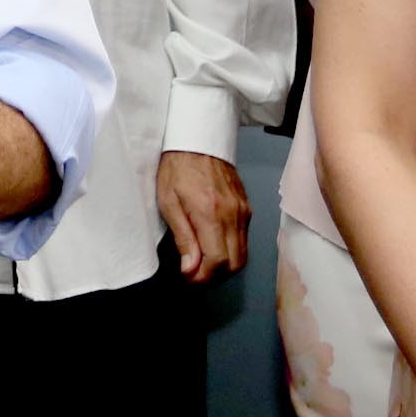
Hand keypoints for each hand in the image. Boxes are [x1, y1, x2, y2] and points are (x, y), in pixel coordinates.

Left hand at [157, 149, 250, 280]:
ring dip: (224, 266)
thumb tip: (190, 269)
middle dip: (215, 276)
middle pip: (235, 263)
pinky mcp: (246, 207)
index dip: (203, 277)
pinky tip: (213, 246)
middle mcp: (233, 215)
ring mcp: (243, 211)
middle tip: (194, 274)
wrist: (198, 139)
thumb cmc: (177, 168)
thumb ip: (183, 238)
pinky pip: (244, 239)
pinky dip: (231, 250)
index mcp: (210, 214)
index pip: (217, 262)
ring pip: (243, 254)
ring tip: (202, 263)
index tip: (187, 277)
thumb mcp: (168, 203)